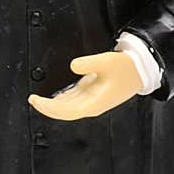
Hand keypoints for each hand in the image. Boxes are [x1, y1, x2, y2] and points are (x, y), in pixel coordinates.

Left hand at [27, 50, 142, 122]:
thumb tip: (73, 66)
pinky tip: (54, 96)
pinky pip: (73, 99)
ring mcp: (92, 100)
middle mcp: (91, 105)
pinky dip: (62, 99)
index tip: (36, 101)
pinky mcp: (93, 94)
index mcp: (94, 103)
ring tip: (38, 99)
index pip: (66, 111)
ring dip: (53, 104)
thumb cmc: (127, 68)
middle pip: (64, 111)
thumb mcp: (108, 61)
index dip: (49, 108)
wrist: (142, 70)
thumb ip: (89, 63)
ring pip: (67, 106)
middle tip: (32, 99)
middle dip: (47, 107)